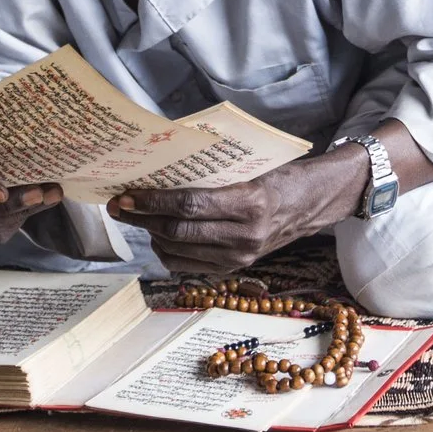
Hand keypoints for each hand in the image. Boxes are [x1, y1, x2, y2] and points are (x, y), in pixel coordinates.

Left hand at [109, 153, 359, 273]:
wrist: (313, 204)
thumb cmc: (281, 176)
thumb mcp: (253, 166)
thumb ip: (213, 170)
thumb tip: (162, 164)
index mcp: (251, 203)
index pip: (189, 205)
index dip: (153, 201)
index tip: (128, 193)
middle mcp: (245, 235)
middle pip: (178, 230)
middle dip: (142, 219)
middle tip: (120, 206)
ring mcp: (239, 256)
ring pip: (178, 251)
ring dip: (150, 235)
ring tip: (136, 218)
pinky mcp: (234, 267)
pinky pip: (187, 265)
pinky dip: (166, 251)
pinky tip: (159, 234)